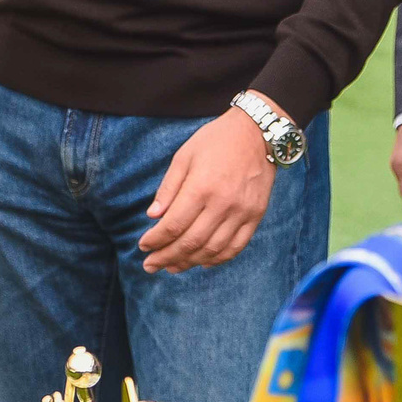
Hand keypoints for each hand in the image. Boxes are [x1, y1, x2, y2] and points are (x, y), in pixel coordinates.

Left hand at [139, 102, 278, 271]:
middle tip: (150, 265)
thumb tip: (153, 217)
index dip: (156, 240)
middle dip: (167, 257)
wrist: (257, 134)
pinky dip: (218, 259)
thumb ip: (168, 189)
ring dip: (190, 262)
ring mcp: (243, 213)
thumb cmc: (214, 141)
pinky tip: (202, 263)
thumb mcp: (184, 157)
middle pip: (191, 242)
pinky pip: (236, 246)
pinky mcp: (256, 216)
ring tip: (172, 267)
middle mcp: (223, 204)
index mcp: (201, 187)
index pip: (174, 225)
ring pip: (213, 249)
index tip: (143, 246)